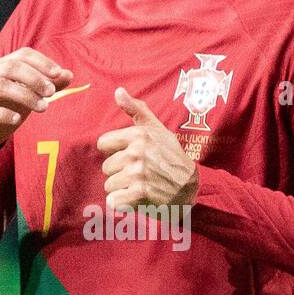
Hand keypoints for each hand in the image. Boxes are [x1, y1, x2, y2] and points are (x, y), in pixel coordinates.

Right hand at [0, 49, 72, 156]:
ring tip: (43, 108)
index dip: (41, 62)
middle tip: (51, 92)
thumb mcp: (27, 99)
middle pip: (9, 67)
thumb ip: (45, 87)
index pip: (21, 55)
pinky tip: (17, 119)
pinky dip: (2, 113)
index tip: (59, 74)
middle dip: (34, 78)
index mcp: (0, 69)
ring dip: (24, 95)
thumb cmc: (1, 113)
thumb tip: (69, 75)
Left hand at [97, 88, 197, 210]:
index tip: (131, 156)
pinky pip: (114, 200)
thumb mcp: (157, 129)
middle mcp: (138, 152)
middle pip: (106, 167)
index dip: (115, 152)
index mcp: (139, 134)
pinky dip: (122, 203)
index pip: (103, 144)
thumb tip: (118, 90)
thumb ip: (136, 110)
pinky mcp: (140, 193)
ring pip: (109, 185)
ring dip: (122, 189)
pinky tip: (136, 199)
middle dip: (119, 173)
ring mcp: (139, 173)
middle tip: (139, 174)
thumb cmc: (171, 156)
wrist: (190, 186)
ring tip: (140, 186)